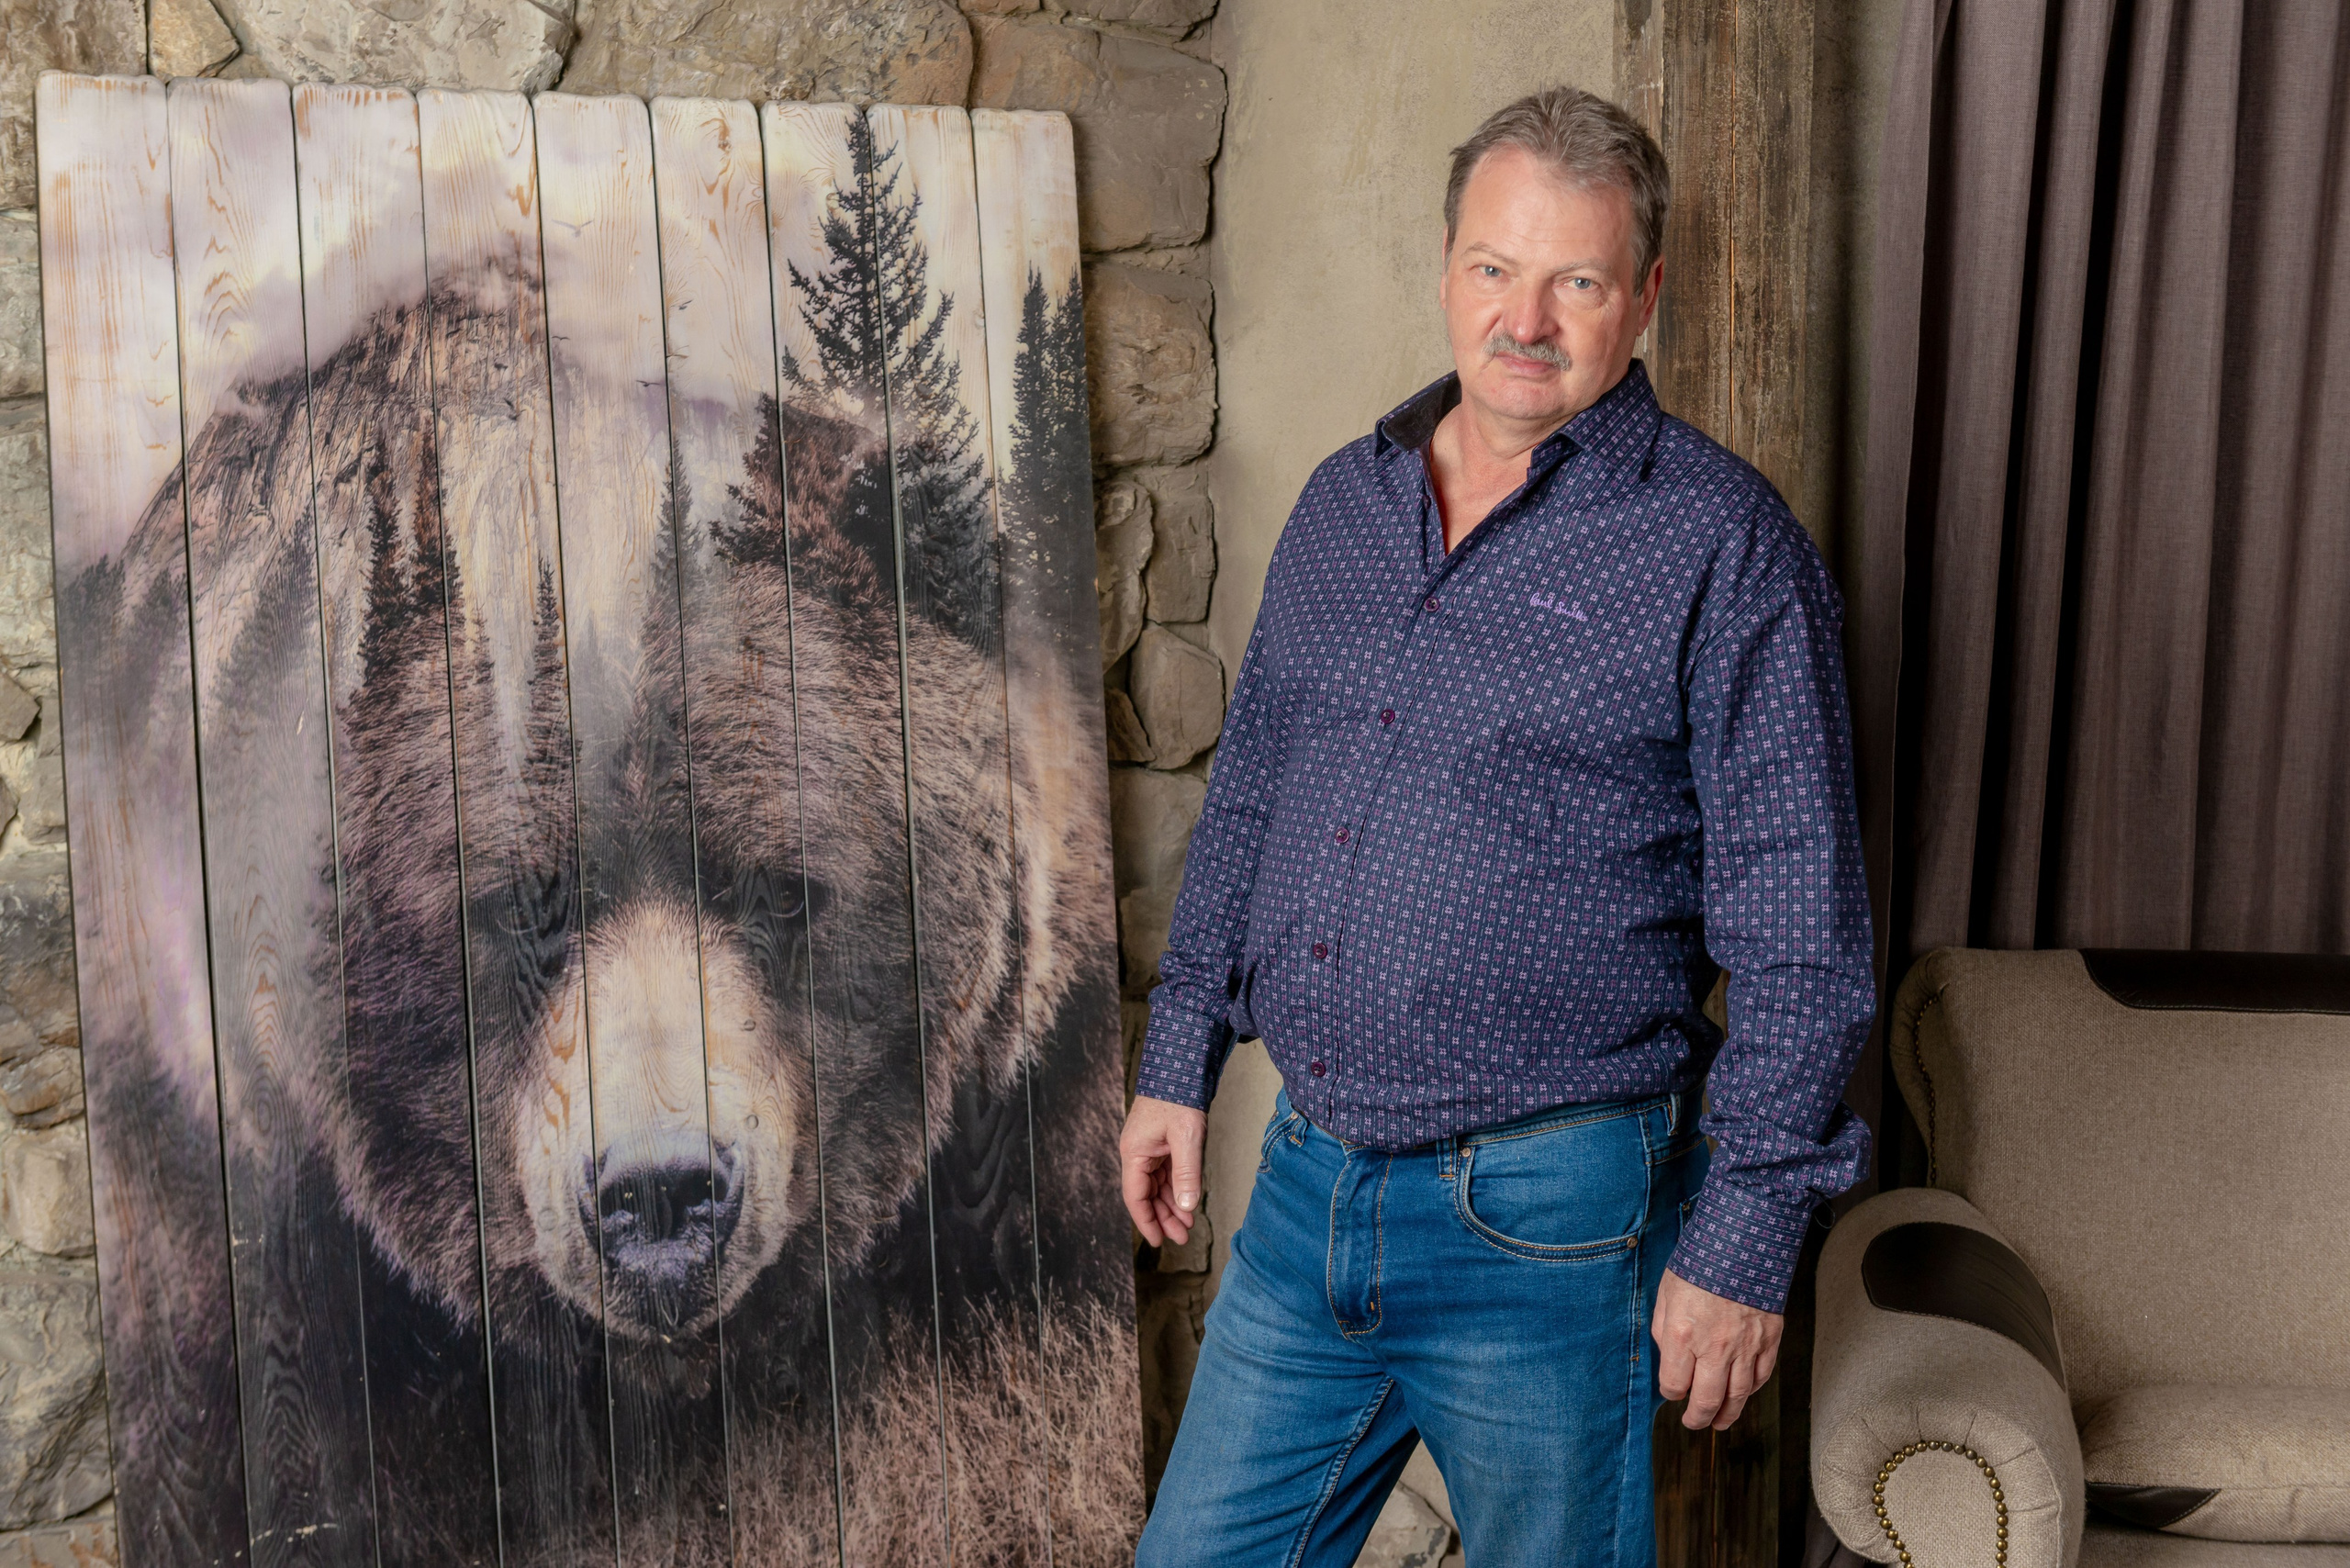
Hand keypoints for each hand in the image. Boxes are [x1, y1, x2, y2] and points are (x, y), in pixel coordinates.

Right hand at [1119, 1094, 1206, 1248]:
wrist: (1181, 1066)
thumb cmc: (1180, 1097)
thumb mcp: (1186, 1138)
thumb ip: (1186, 1174)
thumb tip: (1186, 1207)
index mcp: (1134, 1153)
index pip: (1136, 1197)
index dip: (1147, 1222)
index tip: (1159, 1242)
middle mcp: (1137, 1153)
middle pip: (1146, 1195)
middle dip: (1163, 1218)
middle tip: (1182, 1238)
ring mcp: (1148, 1148)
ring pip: (1157, 1186)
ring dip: (1172, 1205)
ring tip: (1188, 1225)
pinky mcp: (1161, 1143)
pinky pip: (1165, 1173)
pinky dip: (1176, 1189)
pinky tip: (1187, 1201)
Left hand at [1651, 1268, 1782, 1429]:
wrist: (1743, 1242)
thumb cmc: (1699, 1264)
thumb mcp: (1666, 1292)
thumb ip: (1662, 1328)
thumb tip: (1666, 1354)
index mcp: (1682, 1334)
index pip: (1673, 1384)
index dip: (1671, 1392)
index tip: (1672, 1389)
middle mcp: (1714, 1347)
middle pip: (1706, 1400)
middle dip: (1697, 1417)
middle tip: (1694, 1423)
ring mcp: (1745, 1346)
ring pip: (1738, 1395)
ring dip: (1727, 1414)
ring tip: (1719, 1423)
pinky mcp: (1769, 1340)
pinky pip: (1761, 1376)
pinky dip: (1751, 1391)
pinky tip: (1743, 1395)